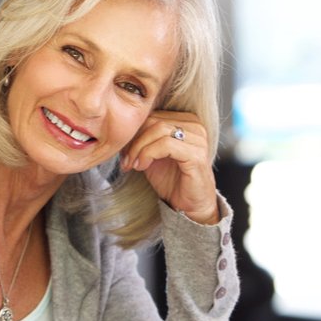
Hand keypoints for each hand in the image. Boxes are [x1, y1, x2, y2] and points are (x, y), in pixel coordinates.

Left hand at [119, 110, 219, 224]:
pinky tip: (142, 167)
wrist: (189, 206)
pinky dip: (148, 154)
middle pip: (153, 120)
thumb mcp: (152, 155)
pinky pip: (166, 144)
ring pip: (158, 129)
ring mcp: (198, 139)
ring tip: (132, 165)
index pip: (152, 115)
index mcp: (186, 121)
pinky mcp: (197, 154)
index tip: (124, 153)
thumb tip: (122, 132)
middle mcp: (195, 125)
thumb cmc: (173, 181)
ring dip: (139, 148)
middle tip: (125, 160)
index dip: (134, 133)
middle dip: (134, 140)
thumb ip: (143, 140)